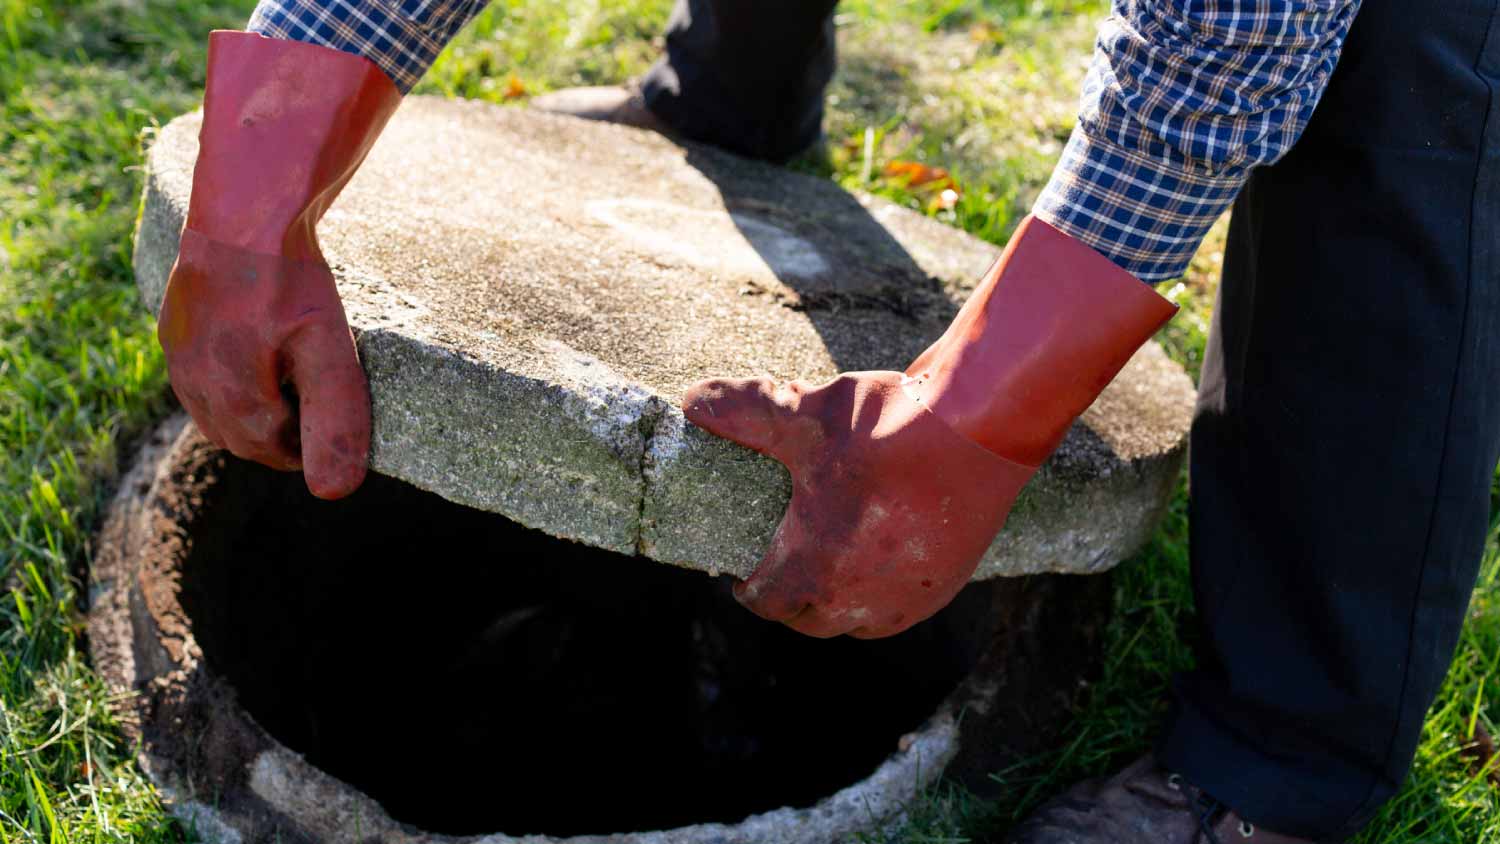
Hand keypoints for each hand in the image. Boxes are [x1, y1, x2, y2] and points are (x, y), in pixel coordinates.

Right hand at [158, 230, 370, 498]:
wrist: (246, 205)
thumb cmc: (289, 277)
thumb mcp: (327, 350)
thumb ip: (333, 419)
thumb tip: (335, 493)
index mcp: (227, 396)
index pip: (269, 450)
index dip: (306, 449)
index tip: (335, 429)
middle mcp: (191, 379)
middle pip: (238, 434)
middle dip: (278, 434)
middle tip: (319, 408)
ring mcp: (177, 350)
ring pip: (215, 406)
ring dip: (253, 407)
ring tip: (295, 380)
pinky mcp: (175, 323)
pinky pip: (201, 372)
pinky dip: (232, 377)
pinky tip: (263, 351)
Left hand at [682, 371, 1034, 638]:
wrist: (983, 429)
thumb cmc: (889, 427)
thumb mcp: (806, 415)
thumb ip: (745, 412)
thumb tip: (694, 402)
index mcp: (814, 567)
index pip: (767, 603)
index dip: (750, 590)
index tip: (743, 577)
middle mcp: (859, 599)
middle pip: (808, 619)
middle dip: (789, 600)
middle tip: (781, 570)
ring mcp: (906, 598)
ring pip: (855, 622)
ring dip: (835, 604)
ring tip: (826, 570)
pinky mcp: (944, 586)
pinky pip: (897, 609)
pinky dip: (878, 596)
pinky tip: (876, 563)